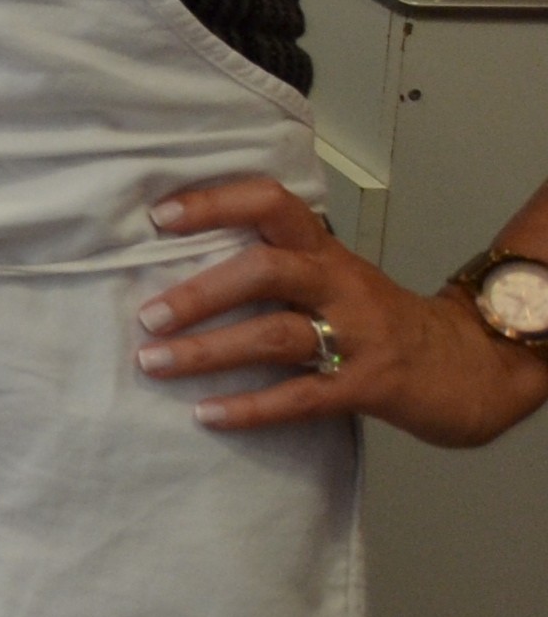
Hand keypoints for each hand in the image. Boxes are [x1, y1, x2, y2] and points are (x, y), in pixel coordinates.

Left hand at [138, 174, 547, 445]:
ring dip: (209, 351)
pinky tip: (206, 414)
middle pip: (266, 271)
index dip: (215, 203)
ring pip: (276, 336)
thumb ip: (277, 266)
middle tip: (147, 316)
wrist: (471, 366)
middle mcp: (339, 285)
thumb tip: (181, 266)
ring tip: (155, 362)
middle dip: (201, 292)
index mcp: (325, 251)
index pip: (271, 204)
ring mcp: (358, 336)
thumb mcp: (334, 276)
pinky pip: (302, 398)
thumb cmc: (381, 318)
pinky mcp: (369, 387)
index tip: (159, 216)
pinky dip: (250, 408)